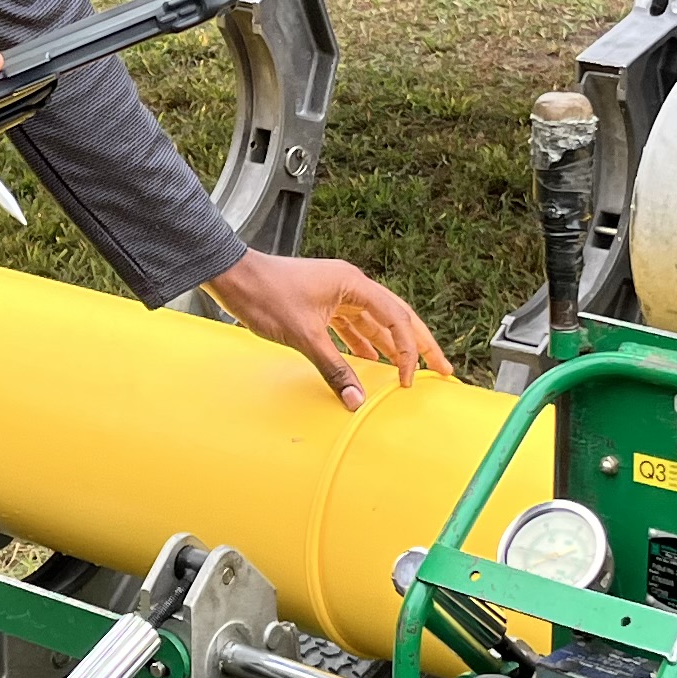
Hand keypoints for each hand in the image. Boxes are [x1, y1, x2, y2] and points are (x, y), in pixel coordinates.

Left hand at [208, 252, 451, 412]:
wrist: (234, 277)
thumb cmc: (266, 294)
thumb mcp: (304, 337)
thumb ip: (333, 369)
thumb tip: (355, 400)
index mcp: (353, 285)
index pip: (396, 319)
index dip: (408, 351)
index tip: (408, 379)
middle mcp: (350, 286)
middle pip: (396, 318)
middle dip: (419, 345)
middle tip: (442, 368)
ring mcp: (336, 294)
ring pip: (374, 324)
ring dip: (391, 347)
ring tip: (409, 371)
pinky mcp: (322, 303)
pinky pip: (351, 326)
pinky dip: (362, 345)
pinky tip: (369, 362)